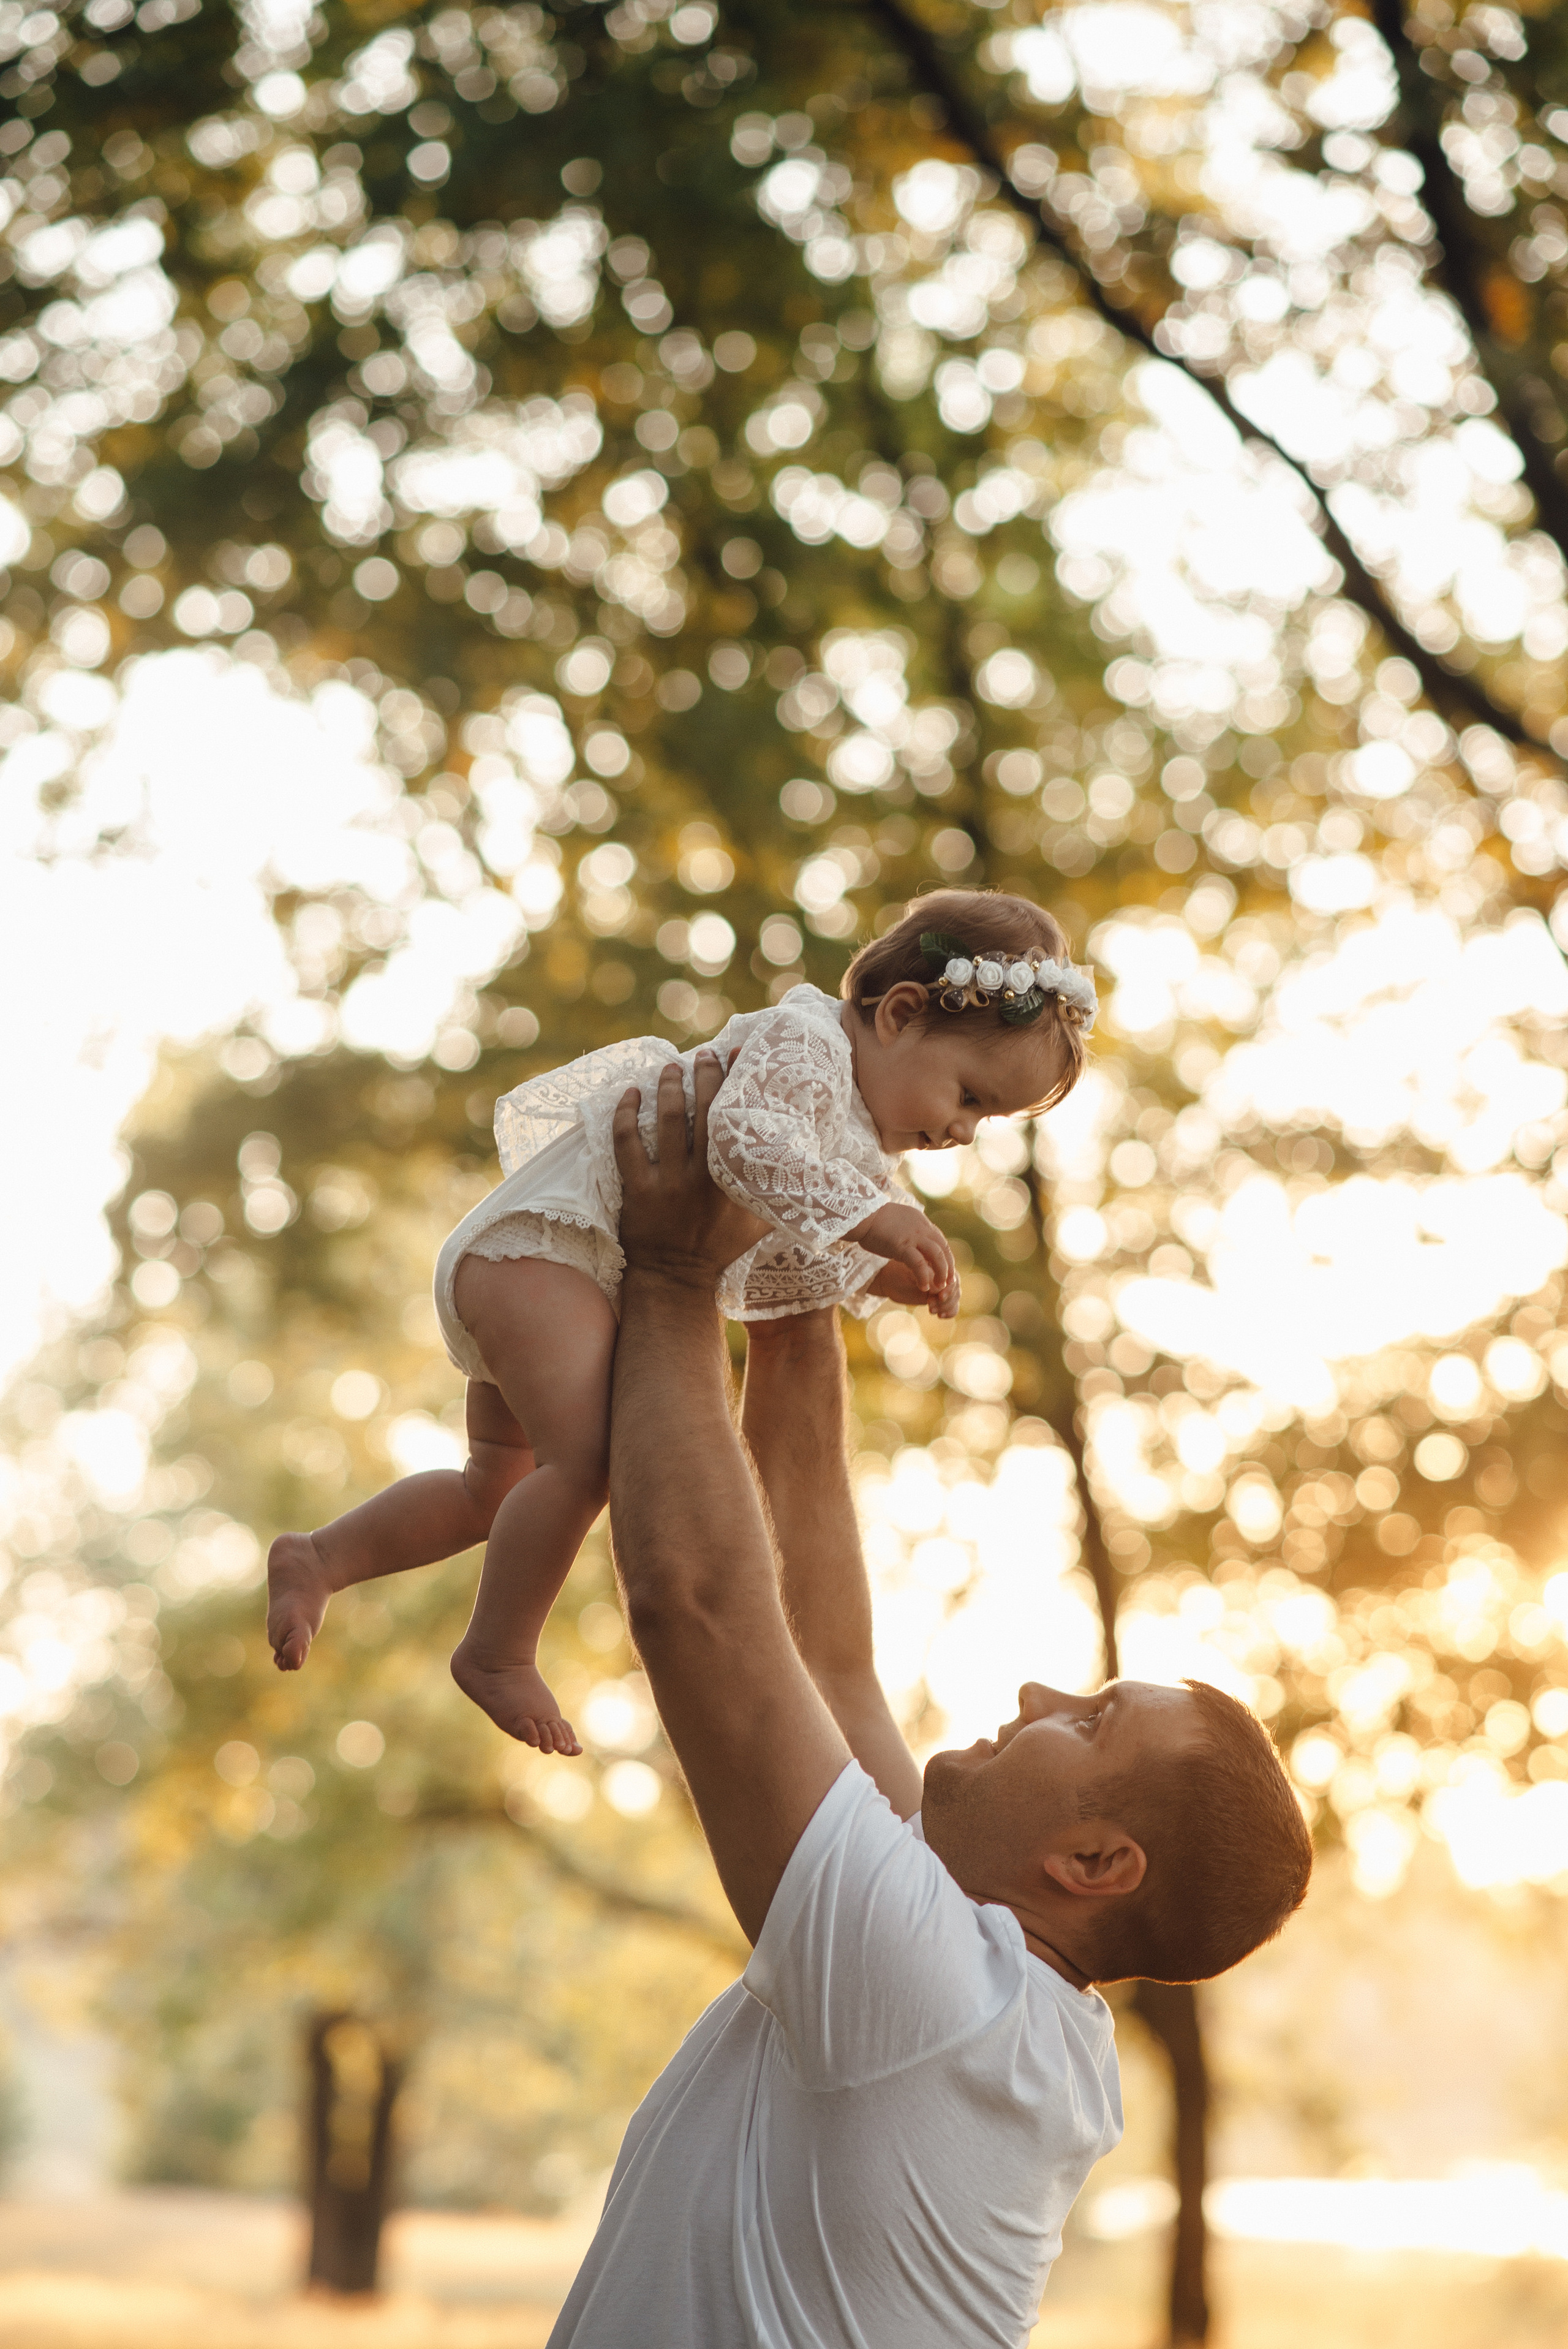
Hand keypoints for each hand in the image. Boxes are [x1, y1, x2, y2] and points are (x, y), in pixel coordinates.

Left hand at [613, 1053, 769, 1290]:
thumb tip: (802, 1159)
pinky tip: (629, 1093)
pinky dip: (626, 1114)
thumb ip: (775, 1189)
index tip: (737, 1054)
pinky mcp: (638, 1189)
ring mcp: (668, 1181)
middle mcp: (702, 1175)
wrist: (677, 1279)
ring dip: (667, 1088)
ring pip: (666, 1120)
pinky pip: (627, 1143)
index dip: (737, 1081)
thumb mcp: (760, 1220)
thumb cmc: (721, 1248)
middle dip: (704, 1075)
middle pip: (702, 1110)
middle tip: (703, 1055)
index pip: (737, 1118)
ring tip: (670, 1068)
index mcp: (734, 1178)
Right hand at [849, 1201, 955, 1301]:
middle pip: (944, 1248)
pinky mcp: (902, 1246)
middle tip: (947, 1282)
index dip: (945, 1257)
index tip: (945, 1270)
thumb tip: (911, 1239)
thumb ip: (909, 1230)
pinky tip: (923, 1286)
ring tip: (939, 1287)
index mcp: (921, 1222)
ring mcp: (913, 1236)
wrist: (860, 1215)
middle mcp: (921, 1228)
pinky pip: (919, 1264)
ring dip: (941, 1272)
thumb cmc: (873, 1219)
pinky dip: (924, 1276)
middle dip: (948, 1267)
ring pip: (937, 1255)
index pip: (940, 1241)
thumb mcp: (898, 1222)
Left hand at [865, 1259, 960, 1320]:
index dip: (948, 1289)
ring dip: (947, 1306)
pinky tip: (941, 1316)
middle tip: (930, 1307)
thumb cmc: (897, 1275)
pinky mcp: (939, 1298)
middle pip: (956, 1289)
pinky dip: (951, 1311)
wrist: (889, 1282)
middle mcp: (943, 1275)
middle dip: (946, 1300)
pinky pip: (953, 1305)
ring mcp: (942, 1287)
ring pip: (956, 1297)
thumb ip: (926, 1278)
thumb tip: (940, 1288)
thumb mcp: (910, 1276)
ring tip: (931, 1311)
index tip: (939, 1297)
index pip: (951, 1278)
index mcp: (937, 1265)